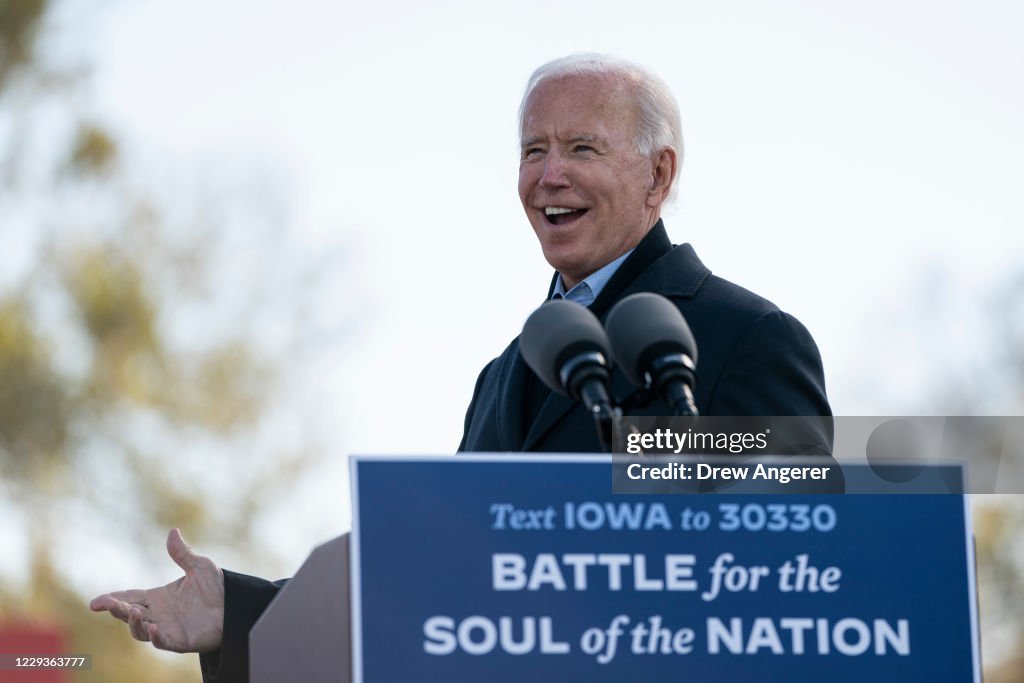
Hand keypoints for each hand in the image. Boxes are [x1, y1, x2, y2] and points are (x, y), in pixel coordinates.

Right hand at [90, 528, 224, 652]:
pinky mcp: (180, 640)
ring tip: (132, 610)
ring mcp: (167, 629)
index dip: (112, 600)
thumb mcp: (199, 567)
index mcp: (157, 598)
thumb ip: (182, 553)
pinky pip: (163, 642)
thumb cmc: (216, 588)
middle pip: (129, 614)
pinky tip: (154, 628)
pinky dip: (156, 637)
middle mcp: (158, 614)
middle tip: (105, 604)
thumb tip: (173, 531)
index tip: (95, 602)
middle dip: (116, 609)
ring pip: (140, 630)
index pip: (129, 597)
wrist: (235, 605)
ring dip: (133, 623)